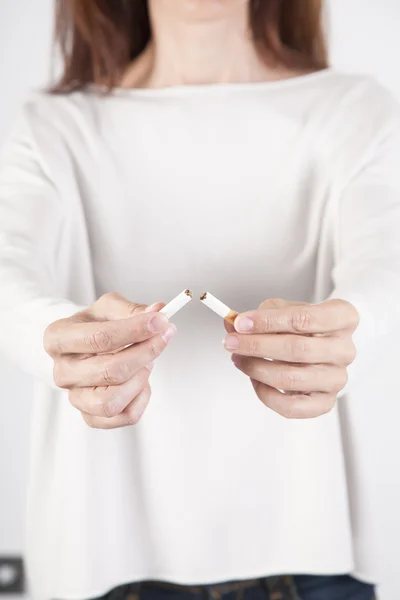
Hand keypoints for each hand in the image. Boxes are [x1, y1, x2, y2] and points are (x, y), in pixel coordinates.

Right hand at [44, 293, 175, 428]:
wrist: (88, 346)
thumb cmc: (97, 325)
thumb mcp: (110, 307)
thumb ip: (133, 310)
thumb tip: (158, 313)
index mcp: (58, 338)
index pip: (99, 338)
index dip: (135, 330)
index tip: (160, 321)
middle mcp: (62, 372)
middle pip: (111, 371)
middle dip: (145, 353)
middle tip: (162, 337)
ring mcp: (75, 397)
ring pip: (113, 401)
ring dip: (140, 379)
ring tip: (146, 362)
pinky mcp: (92, 416)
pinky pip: (125, 416)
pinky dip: (142, 398)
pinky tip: (141, 380)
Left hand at [223, 298, 358, 418]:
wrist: (323, 345)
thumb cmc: (305, 326)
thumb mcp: (285, 309)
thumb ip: (260, 315)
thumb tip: (232, 322)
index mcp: (343, 317)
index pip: (304, 318)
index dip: (268, 321)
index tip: (240, 323)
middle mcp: (345, 349)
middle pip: (297, 349)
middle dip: (256, 345)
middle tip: (231, 342)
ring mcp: (337, 378)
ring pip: (291, 378)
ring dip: (256, 368)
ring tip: (239, 359)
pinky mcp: (325, 402)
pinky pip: (291, 407)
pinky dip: (266, 394)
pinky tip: (255, 379)